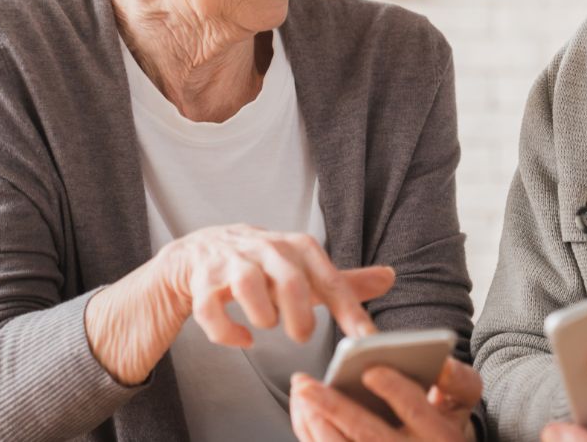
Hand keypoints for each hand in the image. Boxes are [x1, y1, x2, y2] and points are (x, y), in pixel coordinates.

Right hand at [85, 224, 395, 384]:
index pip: (329, 277)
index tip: (365, 338)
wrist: (196, 254)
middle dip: (300, 315)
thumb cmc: (261, 266)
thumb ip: (343, 280)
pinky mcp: (200, 279)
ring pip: (247, 285)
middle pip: (289, 279)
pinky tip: (241, 340)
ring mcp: (229, 261)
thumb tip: (390, 277)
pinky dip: (227, 331)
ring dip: (262, 315)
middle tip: (303, 336)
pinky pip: (210, 308)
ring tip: (266, 326)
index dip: (349, 309)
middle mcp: (264, 247)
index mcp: (295, 246)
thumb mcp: (303, 270)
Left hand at [290, 357, 482, 440]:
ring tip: (301, 392)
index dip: (396, 390)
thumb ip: (456, 380)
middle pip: (369, 435)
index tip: (371, 370)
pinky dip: (311, 434)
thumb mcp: (461, 402)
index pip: (418, 411)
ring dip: (315, 423)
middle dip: (334, 407)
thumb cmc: (442, 421)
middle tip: (305, 383)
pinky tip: (304, 410)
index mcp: (442, 436)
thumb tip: (439, 365)